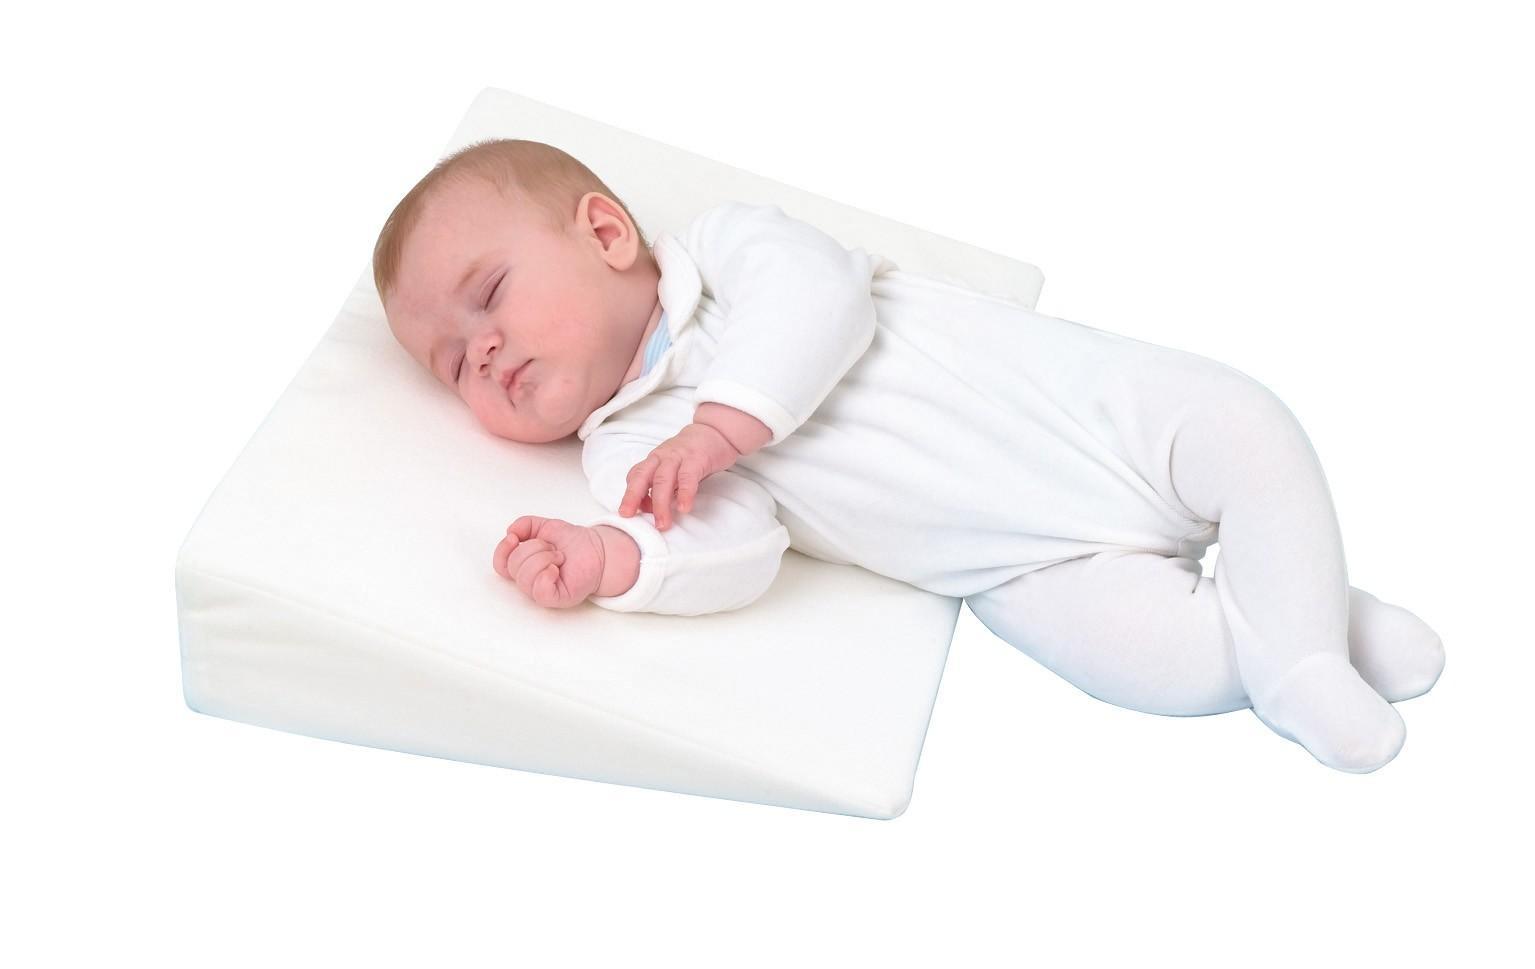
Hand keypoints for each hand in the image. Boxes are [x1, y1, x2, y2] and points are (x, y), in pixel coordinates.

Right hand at [493, 516, 606, 608]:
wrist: (598, 549)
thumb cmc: (572, 542)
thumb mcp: (546, 526)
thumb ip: (525, 525)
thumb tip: (510, 531)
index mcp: (524, 565)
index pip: (500, 564)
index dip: (502, 550)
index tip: (514, 538)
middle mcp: (530, 580)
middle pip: (513, 566)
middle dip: (534, 548)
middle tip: (553, 548)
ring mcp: (542, 591)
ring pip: (525, 577)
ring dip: (543, 559)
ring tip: (559, 557)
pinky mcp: (556, 599)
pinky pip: (540, 591)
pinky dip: (546, 575)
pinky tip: (557, 569)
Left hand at [619, 422, 739, 529]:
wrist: (716, 431)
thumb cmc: (691, 454)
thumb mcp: (672, 468)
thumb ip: (662, 486)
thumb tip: (652, 508)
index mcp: (654, 460)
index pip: (636, 476)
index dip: (631, 495)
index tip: (632, 513)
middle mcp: (662, 457)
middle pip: (642, 476)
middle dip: (633, 497)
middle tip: (629, 516)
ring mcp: (679, 456)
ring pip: (663, 480)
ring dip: (660, 503)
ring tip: (663, 523)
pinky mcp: (697, 458)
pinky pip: (688, 477)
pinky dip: (685, 493)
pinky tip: (684, 508)